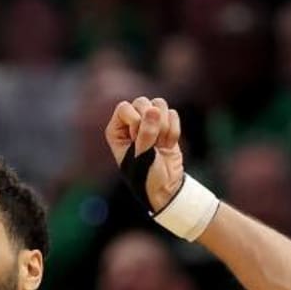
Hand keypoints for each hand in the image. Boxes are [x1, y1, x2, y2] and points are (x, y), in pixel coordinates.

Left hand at [105, 96, 184, 211]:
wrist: (165, 187)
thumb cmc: (145, 175)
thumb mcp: (141, 157)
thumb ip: (146, 132)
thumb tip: (154, 109)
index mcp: (117, 129)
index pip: (124, 108)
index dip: (134, 121)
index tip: (137, 139)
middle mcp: (131, 121)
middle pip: (142, 102)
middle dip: (151, 123)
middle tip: (152, 144)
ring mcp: (149, 121)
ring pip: (160, 104)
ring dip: (164, 126)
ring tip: (160, 144)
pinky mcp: (166, 124)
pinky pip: (173, 115)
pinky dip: (174, 131)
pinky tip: (168, 145)